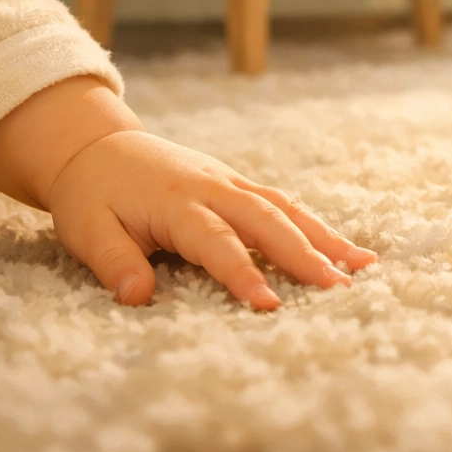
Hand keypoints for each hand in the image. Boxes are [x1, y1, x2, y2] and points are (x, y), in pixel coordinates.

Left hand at [0, 77, 376, 308]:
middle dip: (306, 255)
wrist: (97, 147)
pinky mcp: (240, 185)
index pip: (217, 242)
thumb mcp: (88, 230)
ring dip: (326, 237)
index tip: (269, 305)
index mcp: (178, 202)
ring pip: (287, 208)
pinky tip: (343, 248)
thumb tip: (137, 296)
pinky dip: (316, 225)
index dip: (242, 274)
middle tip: (340, 288)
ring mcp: (232, 183)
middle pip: (269, 220)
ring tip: (364, 266)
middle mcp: (215, 188)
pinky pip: (284, 204)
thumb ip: (115, 262)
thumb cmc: (92, 195)